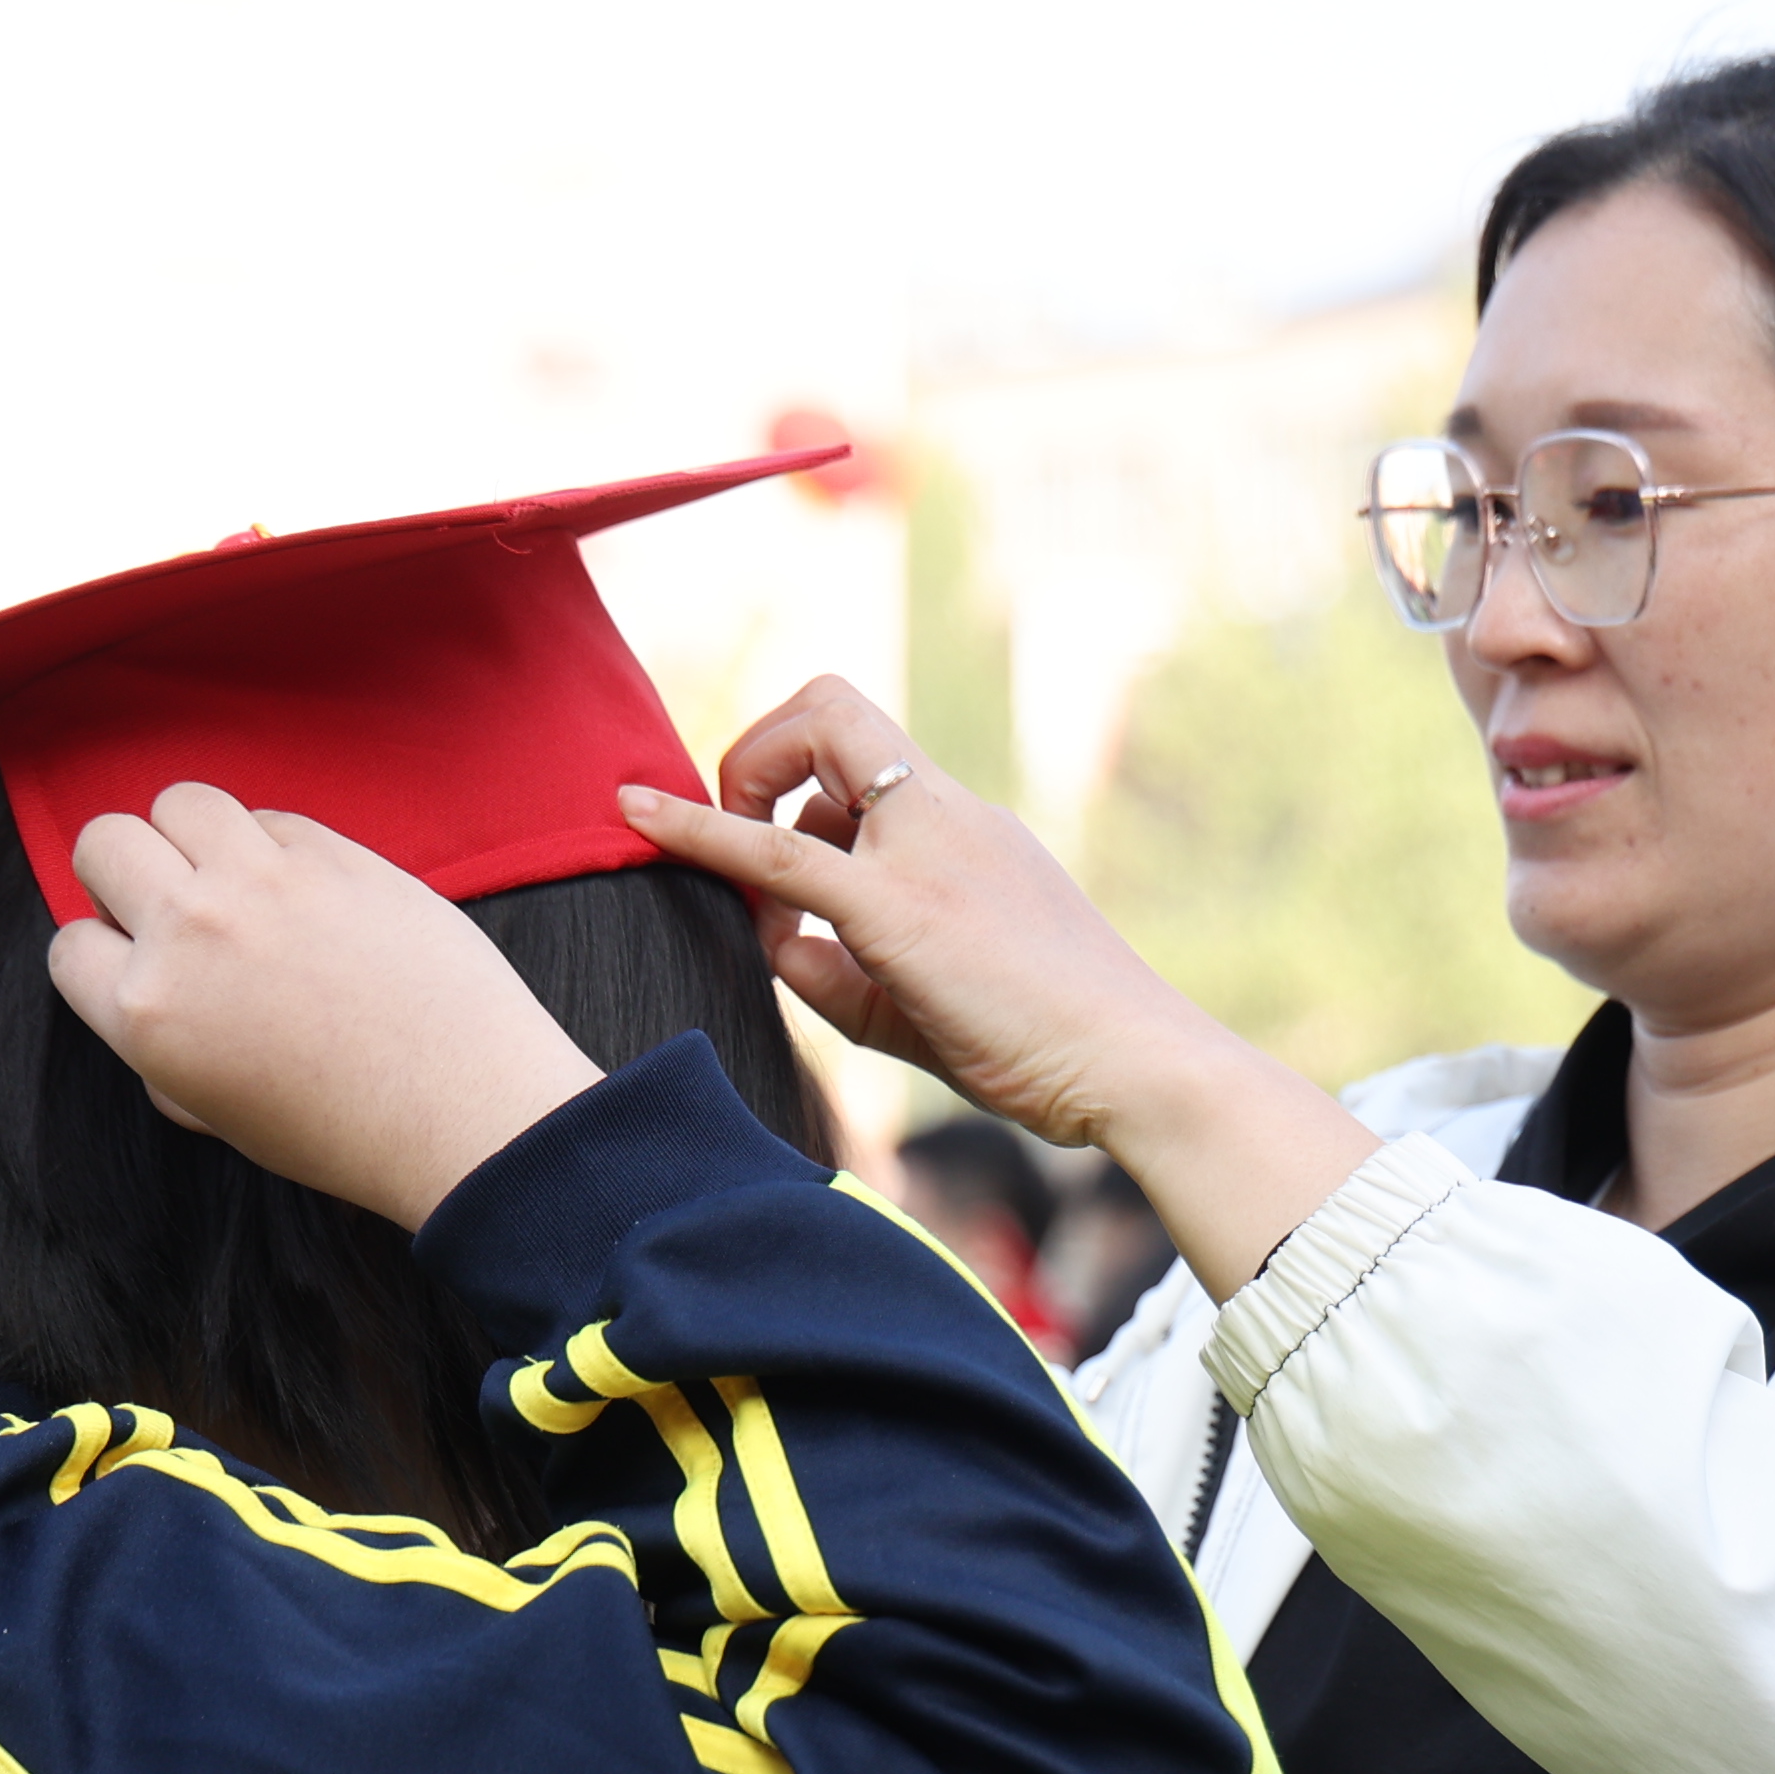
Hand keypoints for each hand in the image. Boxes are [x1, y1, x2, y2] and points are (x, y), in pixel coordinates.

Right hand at [49, 784, 600, 1230]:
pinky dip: (273, 845)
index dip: (103, 952)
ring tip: (232, 879)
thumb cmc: (345, 1130)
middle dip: (125, 872)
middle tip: (173, 907)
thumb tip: (148, 992)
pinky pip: (269, 816)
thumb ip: (162, 1050)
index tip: (144, 963)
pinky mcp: (331, 852)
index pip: (70, 944)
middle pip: (103, 842)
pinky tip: (306, 892)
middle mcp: (190, 931)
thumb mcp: (218, 1114)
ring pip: (179, 801)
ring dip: (192, 836)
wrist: (464, 1109)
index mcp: (147, 1012)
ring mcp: (262, 881)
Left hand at [621, 678, 1379, 1291]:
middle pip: (829, 707)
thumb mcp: (934, 999)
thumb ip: (846, 968)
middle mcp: (947, 814)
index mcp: (966, 827)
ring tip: (778, 929)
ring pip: (808, 748)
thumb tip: (772, 945)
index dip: (796, 772)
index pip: (864, 746)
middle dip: (758, 755)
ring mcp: (927, 851)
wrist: (1138, 1066)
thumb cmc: (1056, 1046)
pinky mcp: (902, 910)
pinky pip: (778, 856)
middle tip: (739, 838)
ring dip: (745, 807)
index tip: (774, 842)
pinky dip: (697, 829)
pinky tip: (637, 815)